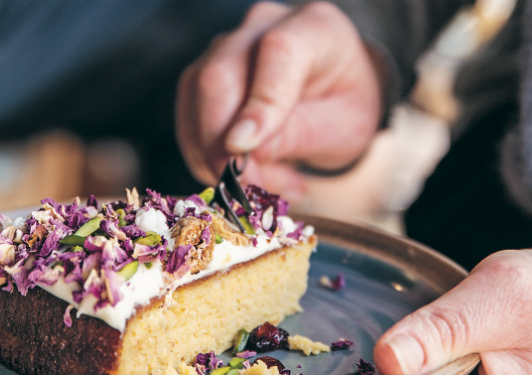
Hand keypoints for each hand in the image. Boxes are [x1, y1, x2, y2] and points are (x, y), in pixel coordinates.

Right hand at [176, 1, 383, 199]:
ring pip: (196, 98)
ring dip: (214, 158)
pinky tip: (242, 179)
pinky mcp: (203, 76)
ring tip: (258, 189)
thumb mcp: (342, 128)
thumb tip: (249, 152)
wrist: (331, 97)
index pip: (278, 53)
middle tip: (246, 191)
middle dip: (222, 145)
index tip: (244, 151)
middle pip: (219, 76)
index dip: (259, 105)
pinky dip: (207, 160)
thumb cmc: (343, 107)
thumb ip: (299, 134)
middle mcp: (262, 27)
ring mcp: (226, 48)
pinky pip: (188, 119)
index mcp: (314, 29)